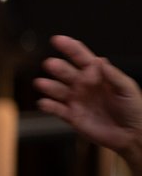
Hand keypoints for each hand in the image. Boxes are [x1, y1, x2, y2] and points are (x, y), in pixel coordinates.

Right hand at [36, 34, 141, 173]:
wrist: (133, 136)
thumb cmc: (134, 110)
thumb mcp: (128, 89)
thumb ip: (114, 75)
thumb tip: (100, 60)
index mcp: (96, 75)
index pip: (81, 57)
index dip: (69, 47)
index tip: (57, 40)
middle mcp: (83, 85)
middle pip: (65, 71)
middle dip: (57, 67)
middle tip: (50, 64)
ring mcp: (76, 100)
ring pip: (56, 89)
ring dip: (48, 85)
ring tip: (42, 84)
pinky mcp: (72, 116)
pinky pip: (56, 109)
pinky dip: (48, 105)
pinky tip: (44, 103)